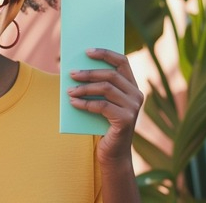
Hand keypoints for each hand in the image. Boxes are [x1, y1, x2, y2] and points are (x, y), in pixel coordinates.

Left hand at [67, 48, 143, 163]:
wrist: (112, 154)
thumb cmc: (102, 124)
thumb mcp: (100, 101)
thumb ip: (95, 86)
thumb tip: (75, 69)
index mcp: (132, 86)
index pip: (122, 61)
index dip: (105, 53)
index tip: (87, 51)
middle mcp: (137, 94)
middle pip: (111, 74)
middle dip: (88, 73)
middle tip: (71, 73)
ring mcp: (133, 108)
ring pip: (106, 88)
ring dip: (84, 88)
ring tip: (69, 90)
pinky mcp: (126, 120)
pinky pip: (102, 106)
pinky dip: (85, 103)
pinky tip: (72, 103)